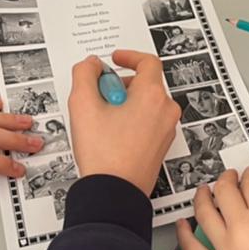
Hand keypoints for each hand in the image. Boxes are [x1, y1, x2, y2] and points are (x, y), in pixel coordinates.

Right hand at [68, 50, 180, 196]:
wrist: (114, 193)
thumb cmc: (104, 154)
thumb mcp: (82, 105)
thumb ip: (84, 75)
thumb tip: (91, 65)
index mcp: (152, 96)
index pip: (148, 62)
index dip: (129, 56)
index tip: (115, 59)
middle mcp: (165, 111)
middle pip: (145, 84)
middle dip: (120, 84)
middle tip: (99, 96)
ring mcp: (165, 130)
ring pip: (146, 104)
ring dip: (125, 102)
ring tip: (102, 119)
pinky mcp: (160, 146)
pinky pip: (148, 121)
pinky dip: (131, 118)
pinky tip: (110, 134)